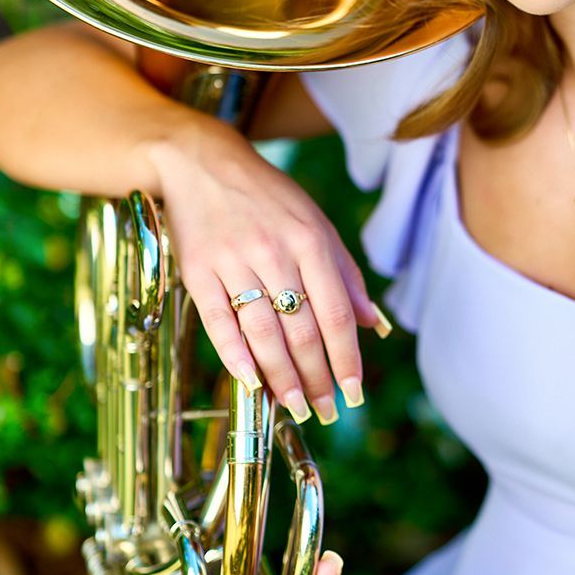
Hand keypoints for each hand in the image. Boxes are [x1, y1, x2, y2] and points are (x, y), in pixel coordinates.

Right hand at [149, 111, 391, 423]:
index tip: (353, 394)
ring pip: (262, 332)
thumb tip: (376, 324)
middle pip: (301, 330)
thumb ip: (345, 275)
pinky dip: (234, 355)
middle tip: (323, 411)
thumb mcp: (315, 223)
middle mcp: (274, 253)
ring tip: (295, 407)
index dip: (347, 358)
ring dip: (281, 376)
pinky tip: (251, 383)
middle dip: (316, 378)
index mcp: (310, 242)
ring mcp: (234, 262)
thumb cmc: (267, 198)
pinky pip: (217, 320)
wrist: (202, 163)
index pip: (336, 314)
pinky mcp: (198, 270)